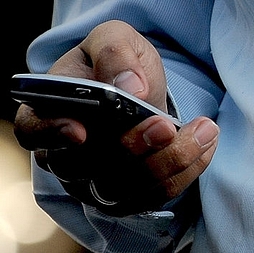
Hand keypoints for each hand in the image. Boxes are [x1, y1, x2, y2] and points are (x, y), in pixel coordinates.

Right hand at [13, 20, 218, 215]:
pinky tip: (206, 141)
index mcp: (49, 113)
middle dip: (133, 147)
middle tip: (164, 124)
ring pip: (131, 188)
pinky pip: (160, 193)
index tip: (82, 131)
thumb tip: (130, 87)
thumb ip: (115, 54)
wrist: (142, 90)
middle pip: (92, 168)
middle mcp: (67, 157)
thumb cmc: (118, 65)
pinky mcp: (131, 197)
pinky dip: (189, 169)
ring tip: (204, 129)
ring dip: (172, 160)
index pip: (34, 132)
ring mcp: (97, 184)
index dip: (53, 135)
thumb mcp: (115, 41)